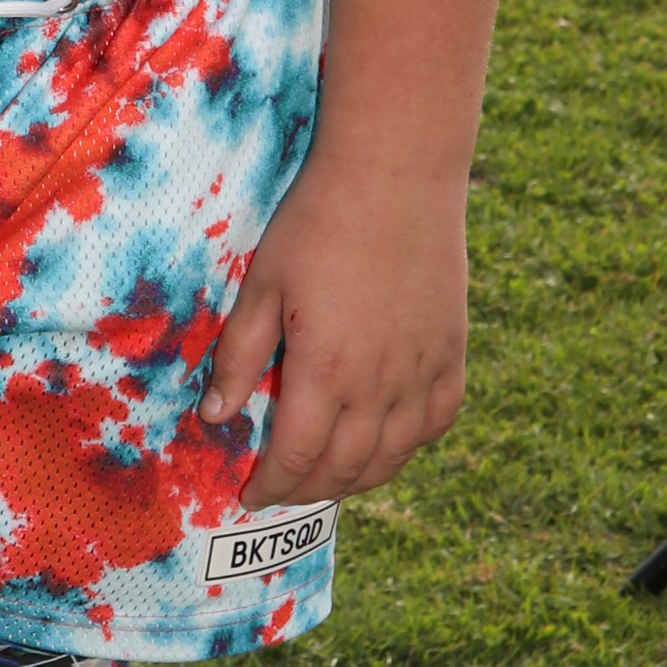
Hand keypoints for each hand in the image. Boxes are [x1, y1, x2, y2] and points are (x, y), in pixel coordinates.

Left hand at [199, 149, 467, 506]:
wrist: (395, 172)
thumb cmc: (317, 220)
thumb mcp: (263, 284)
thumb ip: (240, 355)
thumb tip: (214, 417)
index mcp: (327, 372)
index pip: (297, 458)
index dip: (272, 484)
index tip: (250, 494)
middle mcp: (380, 386)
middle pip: (345, 468)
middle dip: (308, 489)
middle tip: (284, 490)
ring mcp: (423, 371)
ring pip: (394, 456)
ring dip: (358, 479)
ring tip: (329, 479)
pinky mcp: (452, 351)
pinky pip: (437, 421)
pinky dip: (411, 445)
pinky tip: (390, 442)